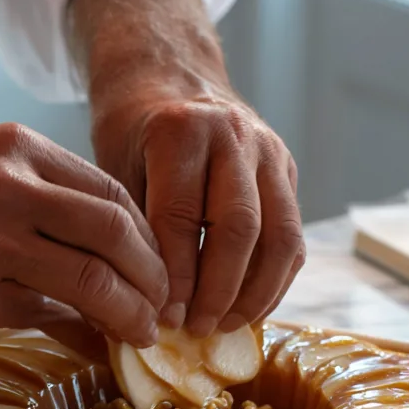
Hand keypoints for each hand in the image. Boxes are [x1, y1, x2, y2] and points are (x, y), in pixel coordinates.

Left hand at [93, 92, 303, 336]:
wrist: (171, 80)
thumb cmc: (133, 134)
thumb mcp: (115, 169)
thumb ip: (130, 230)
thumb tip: (135, 309)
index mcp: (181, 129)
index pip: (181, 217)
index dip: (174, 276)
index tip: (162, 317)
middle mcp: (233, 134)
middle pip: (238, 227)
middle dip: (218, 289)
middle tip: (196, 328)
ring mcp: (269, 150)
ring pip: (280, 235)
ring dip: (255, 292)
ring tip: (225, 326)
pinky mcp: (288, 170)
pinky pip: (294, 236)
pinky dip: (276, 280)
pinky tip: (249, 309)